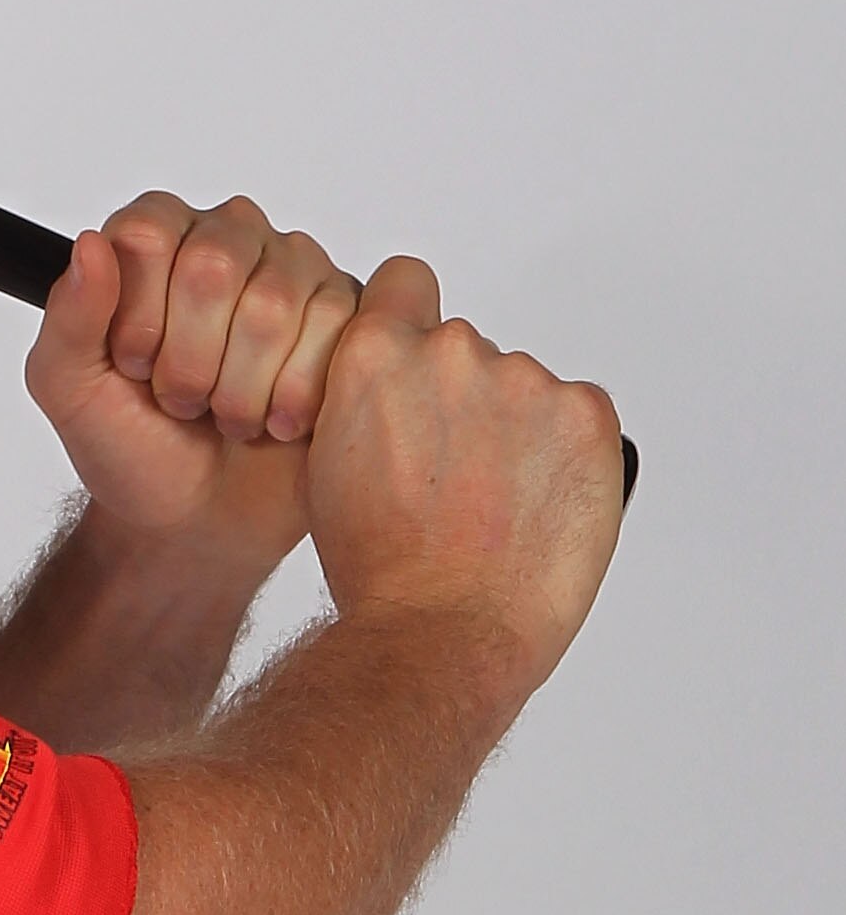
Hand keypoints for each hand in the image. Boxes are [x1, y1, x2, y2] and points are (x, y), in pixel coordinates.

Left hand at [26, 193, 360, 584]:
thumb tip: (92, 245)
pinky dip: (293, 397)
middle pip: (213, 263)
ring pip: (275, 303)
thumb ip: (69, 316)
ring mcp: (295, 270)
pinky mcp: (348, 314)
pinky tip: (275, 420)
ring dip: (241, 387)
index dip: (140, 314)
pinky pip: (335, 329)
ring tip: (225, 412)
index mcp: (155, 237)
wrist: (197, 520)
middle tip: (181, 399)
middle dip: (190, 358)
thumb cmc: (132, 448)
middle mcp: (228, 237)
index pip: (149, 234)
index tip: (134, 364)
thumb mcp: (70, 391)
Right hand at [306, 256, 625, 691]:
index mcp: (377, 355)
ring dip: (516, 432)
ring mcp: (526, 380)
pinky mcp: (588, 414)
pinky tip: (536, 506)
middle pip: (467, 350)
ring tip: (496, 506)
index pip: (404, 282)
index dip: (408, 315)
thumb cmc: (380, 569)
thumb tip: (388, 391)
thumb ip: (361, 404)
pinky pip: (580, 415)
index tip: (417, 353)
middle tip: (454, 475)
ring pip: (524, 390)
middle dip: (464, 400)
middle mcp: (453, 351)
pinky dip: (566, 454)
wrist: (442, 632)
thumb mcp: (326, 467)